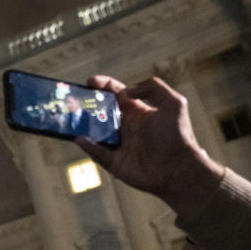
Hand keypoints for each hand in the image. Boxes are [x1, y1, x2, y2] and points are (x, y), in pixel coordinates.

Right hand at [74, 75, 224, 219]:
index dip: (103, 86)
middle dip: (87, 105)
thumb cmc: (178, 135)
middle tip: (74, 99)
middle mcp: (126, 126)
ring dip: (83, 125)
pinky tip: (80, 138)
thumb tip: (126, 91)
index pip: (116, 94)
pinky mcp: (115, 162)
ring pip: (95, 132)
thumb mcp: (174, 102)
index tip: (90, 81)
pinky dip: (87, 146)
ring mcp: (119, 145)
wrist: (178, 168)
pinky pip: (96, 153)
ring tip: (71, 117)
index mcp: (138, 111)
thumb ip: (152, 88)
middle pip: (101, 112)